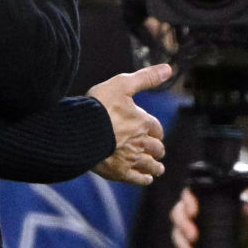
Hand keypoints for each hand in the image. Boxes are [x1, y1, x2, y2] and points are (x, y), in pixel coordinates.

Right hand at [88, 63, 171, 184]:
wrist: (79, 129)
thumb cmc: (99, 105)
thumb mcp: (122, 84)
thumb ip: (145, 78)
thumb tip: (168, 68)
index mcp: (142, 122)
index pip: (156, 128)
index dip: (154, 129)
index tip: (153, 131)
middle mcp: (140, 142)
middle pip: (156, 148)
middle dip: (156, 149)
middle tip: (156, 150)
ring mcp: (130, 158)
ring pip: (150, 165)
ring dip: (155, 166)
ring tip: (157, 168)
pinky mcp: (119, 171)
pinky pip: (137, 179)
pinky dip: (144, 179)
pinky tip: (146, 178)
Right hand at [170, 188, 247, 247]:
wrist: (241, 229)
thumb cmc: (238, 213)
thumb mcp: (243, 210)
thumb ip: (245, 207)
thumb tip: (247, 207)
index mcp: (199, 196)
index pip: (187, 194)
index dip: (187, 201)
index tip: (194, 211)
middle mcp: (189, 209)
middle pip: (178, 212)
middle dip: (183, 224)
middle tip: (193, 235)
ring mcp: (187, 224)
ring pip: (177, 229)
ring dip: (181, 240)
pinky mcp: (187, 238)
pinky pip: (181, 243)